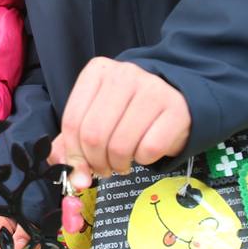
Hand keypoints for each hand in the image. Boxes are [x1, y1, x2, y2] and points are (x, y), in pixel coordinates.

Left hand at [49, 57, 190, 189]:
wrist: (175, 97)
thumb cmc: (128, 110)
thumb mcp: (96, 116)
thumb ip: (74, 143)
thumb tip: (73, 177)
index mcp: (97, 71)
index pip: (72, 121)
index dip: (74, 153)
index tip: (81, 168)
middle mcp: (124, 75)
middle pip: (94, 135)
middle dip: (96, 162)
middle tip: (104, 168)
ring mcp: (152, 89)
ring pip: (120, 145)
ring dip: (119, 164)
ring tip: (122, 162)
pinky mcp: (175, 108)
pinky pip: (149, 149)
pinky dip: (144, 160)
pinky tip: (144, 152)